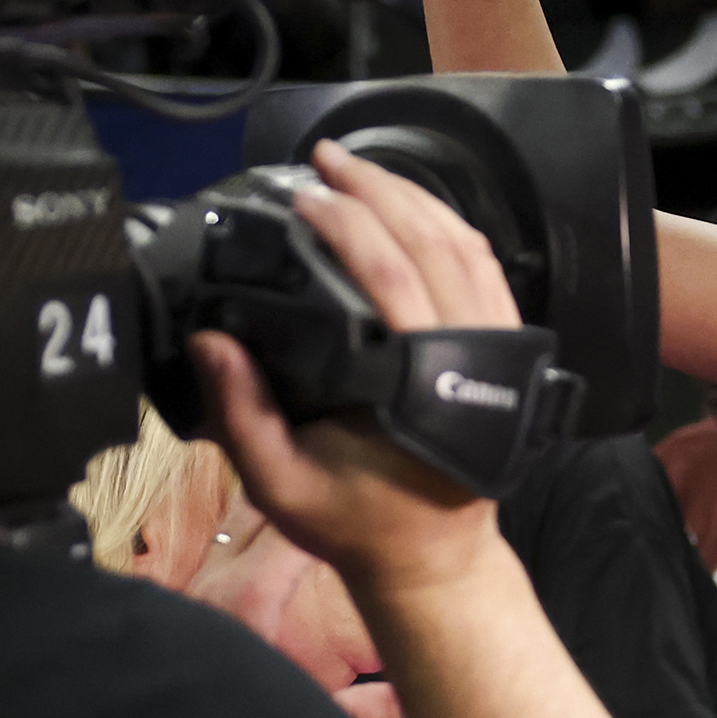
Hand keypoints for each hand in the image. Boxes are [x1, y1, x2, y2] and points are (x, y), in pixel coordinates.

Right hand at [194, 142, 521, 596]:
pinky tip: (409, 203)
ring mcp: (499, 350)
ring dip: (414, 198)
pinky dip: (449, 226)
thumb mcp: (281, 483)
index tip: (305, 196)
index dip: (350, 227)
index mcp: (423, 386)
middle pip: (434, 246)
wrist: (434, 556)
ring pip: (467, 248)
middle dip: (378, 192)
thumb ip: (242, 413)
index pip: (392, 278)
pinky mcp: (506, 348)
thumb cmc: (356, 522)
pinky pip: (485, 269)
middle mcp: (473, 358)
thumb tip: (210, 337)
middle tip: (325, 161)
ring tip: (358, 169)